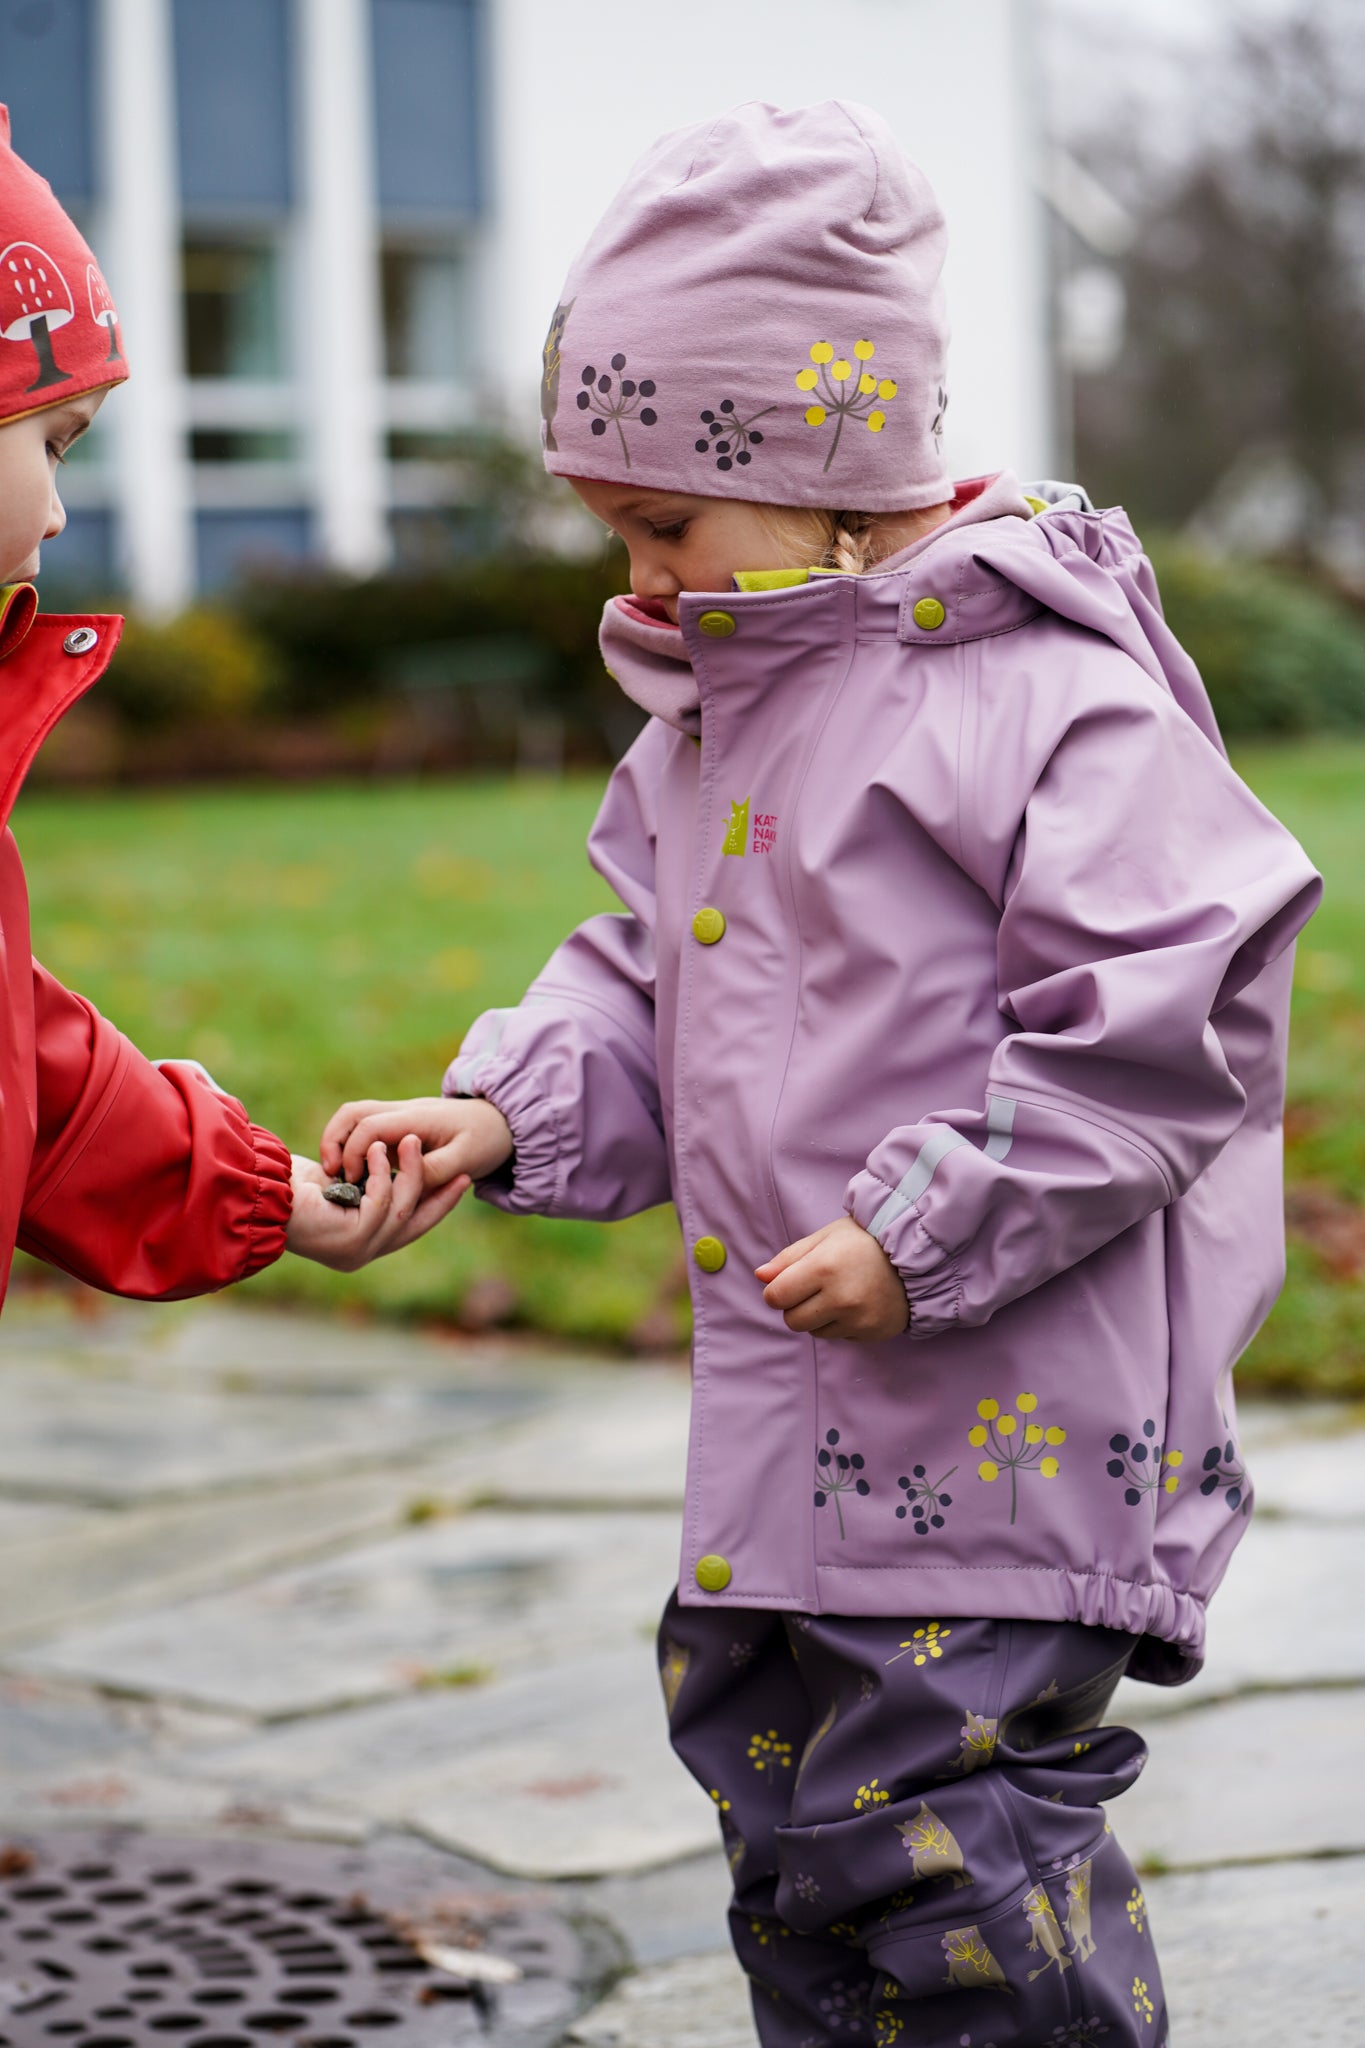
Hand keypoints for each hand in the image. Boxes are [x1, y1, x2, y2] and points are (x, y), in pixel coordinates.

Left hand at [286, 1138, 470, 1272]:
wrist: (256, 1191)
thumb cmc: (289, 1183)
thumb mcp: (342, 1181)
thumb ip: (369, 1183)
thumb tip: (397, 1168)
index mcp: (361, 1243)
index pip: (410, 1226)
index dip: (437, 1204)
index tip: (461, 1180)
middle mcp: (361, 1254)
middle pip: (416, 1224)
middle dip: (441, 1196)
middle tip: (462, 1172)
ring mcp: (357, 1252)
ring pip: (402, 1210)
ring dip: (409, 1172)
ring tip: (410, 1141)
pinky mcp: (351, 1241)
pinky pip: (381, 1203)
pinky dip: (381, 1173)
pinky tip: (374, 1150)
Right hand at [321, 1095, 513, 1191]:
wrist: (501, 1121)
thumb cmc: (486, 1140)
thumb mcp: (466, 1160)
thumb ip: (435, 1171)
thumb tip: (403, 1185)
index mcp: (417, 1118)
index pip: (370, 1125)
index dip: (355, 1152)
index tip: (354, 1180)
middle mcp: (402, 1112)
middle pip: (352, 1113)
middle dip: (335, 1141)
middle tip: (333, 1175)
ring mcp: (398, 1118)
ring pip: (354, 1118)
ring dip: (340, 1143)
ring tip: (338, 1176)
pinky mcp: (398, 1129)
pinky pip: (364, 1132)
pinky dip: (351, 1149)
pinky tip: (354, 1175)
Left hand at [756, 1216, 909, 1341]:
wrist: (915, 1254)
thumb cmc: (865, 1240)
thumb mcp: (825, 1237)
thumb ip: (789, 1258)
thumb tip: (761, 1277)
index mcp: (824, 1268)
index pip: (776, 1297)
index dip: (776, 1290)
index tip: (788, 1282)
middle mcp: (841, 1298)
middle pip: (792, 1320)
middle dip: (795, 1306)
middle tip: (814, 1288)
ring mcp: (858, 1319)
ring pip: (815, 1332)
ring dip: (818, 1317)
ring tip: (839, 1293)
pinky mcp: (871, 1333)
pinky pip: (839, 1337)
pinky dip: (841, 1324)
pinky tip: (856, 1303)